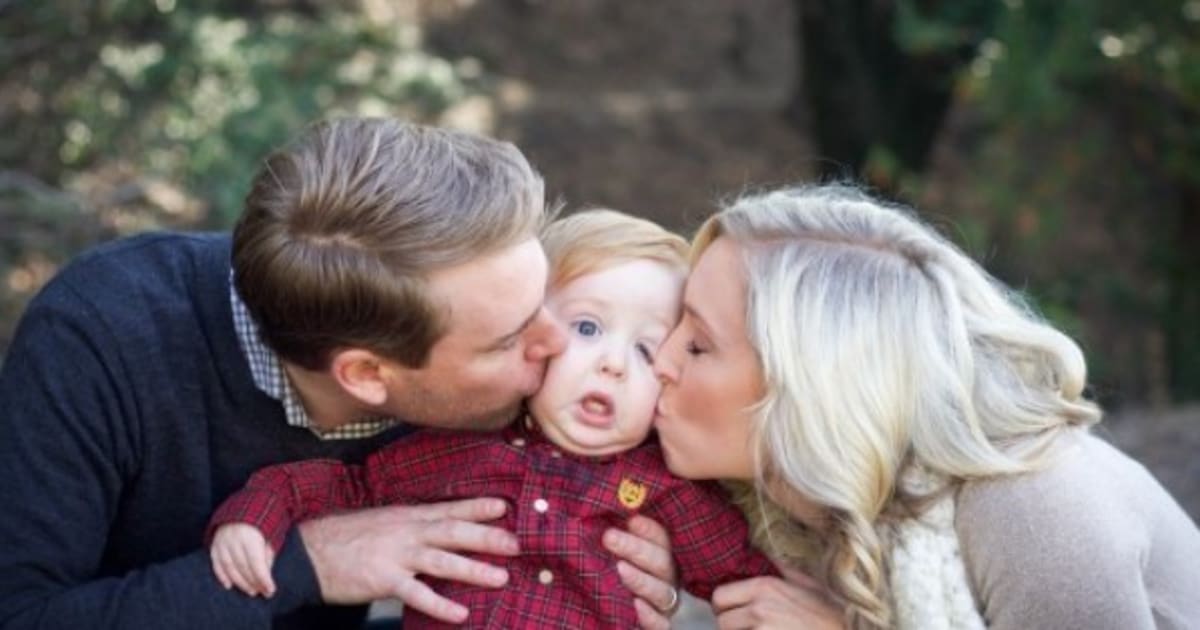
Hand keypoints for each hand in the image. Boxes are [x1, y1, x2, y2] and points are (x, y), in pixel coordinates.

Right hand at [210, 523, 276, 596]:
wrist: (249, 502)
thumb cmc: (266, 519)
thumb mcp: (272, 534)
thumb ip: (268, 554)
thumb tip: (265, 575)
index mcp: (250, 534)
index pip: (256, 562)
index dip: (263, 578)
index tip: (270, 590)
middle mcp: (234, 538)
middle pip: (242, 566)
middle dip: (253, 582)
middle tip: (261, 592)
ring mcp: (222, 540)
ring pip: (228, 566)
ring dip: (239, 582)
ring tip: (250, 590)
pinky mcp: (215, 542)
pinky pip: (216, 562)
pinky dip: (222, 575)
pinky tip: (229, 585)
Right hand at [298, 498, 517, 623]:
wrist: (306, 552)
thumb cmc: (345, 538)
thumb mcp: (382, 522)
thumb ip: (412, 526)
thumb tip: (441, 530)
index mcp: (406, 516)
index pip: (448, 509)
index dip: (476, 507)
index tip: (504, 505)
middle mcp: (405, 532)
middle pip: (452, 531)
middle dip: (486, 536)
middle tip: (515, 544)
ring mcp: (394, 555)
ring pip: (440, 561)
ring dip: (472, 569)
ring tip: (500, 576)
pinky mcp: (382, 580)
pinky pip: (416, 594)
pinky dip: (439, 604)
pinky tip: (460, 613)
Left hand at [603, 514, 678, 629]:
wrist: (626, 624)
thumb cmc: (619, 572)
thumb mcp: (621, 553)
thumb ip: (620, 538)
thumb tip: (615, 518)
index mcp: (663, 557)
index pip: (662, 539)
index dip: (649, 529)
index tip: (631, 520)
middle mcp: (669, 579)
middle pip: (661, 562)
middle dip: (635, 548)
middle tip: (608, 537)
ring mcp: (666, 605)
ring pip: (661, 592)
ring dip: (641, 580)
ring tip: (620, 568)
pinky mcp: (661, 626)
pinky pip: (660, 625)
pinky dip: (650, 616)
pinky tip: (636, 605)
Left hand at [711, 566, 842, 629]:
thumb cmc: (831, 613)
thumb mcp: (808, 583)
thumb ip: (782, 568)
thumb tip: (764, 551)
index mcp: (764, 586)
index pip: (719, 597)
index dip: (726, 607)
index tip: (736, 613)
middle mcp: (760, 608)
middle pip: (722, 621)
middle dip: (733, 627)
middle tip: (751, 629)